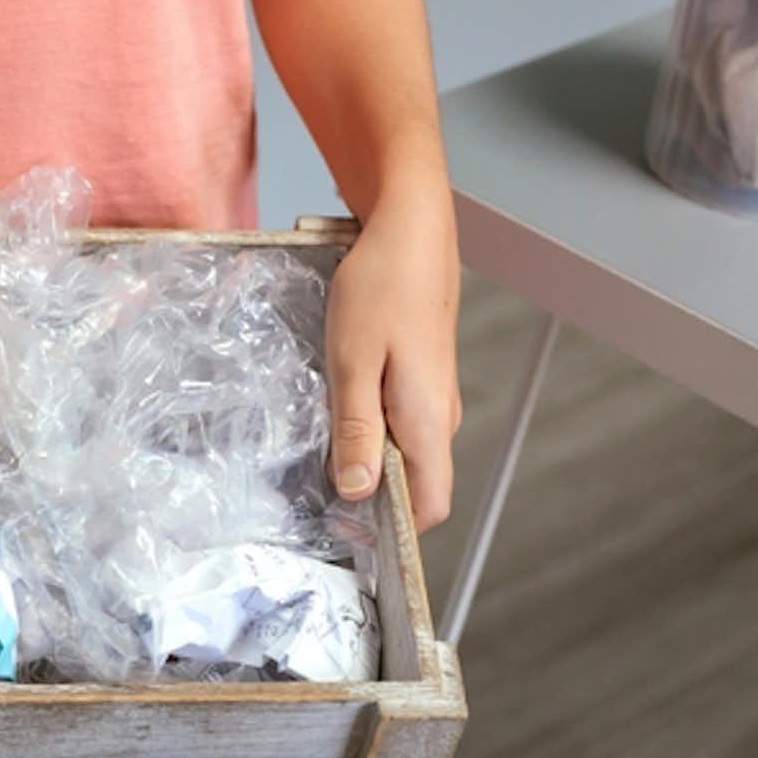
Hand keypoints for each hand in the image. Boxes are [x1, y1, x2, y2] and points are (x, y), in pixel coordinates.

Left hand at [326, 186, 460, 530]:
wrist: (409, 227)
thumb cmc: (382, 287)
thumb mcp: (354, 363)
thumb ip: (357, 431)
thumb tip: (359, 491)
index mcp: (429, 421)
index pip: (429, 507)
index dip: (392, 530)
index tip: (346, 528)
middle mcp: (440, 416)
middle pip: (416, 485)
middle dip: (372, 497)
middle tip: (317, 489)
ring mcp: (434, 397)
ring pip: (406, 453)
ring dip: (368, 459)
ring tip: (323, 444)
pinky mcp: (423, 377)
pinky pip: (401, 423)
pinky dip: (372, 430)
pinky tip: (340, 408)